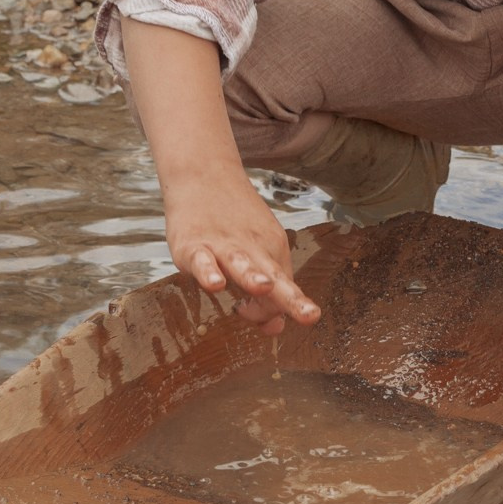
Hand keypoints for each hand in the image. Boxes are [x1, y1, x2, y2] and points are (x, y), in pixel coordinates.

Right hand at [162, 172, 319, 335]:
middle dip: (292, 299)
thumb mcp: (257, 253)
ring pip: (241, 264)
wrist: (204, 174)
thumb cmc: (232, 221)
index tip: (271, 323)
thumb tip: (276, 330)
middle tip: (309, 315)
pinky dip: (208, 272)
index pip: (284, 293)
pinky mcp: (193, 246)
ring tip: (264, 288)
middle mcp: (253, 250)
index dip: (282, 311)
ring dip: (253, 278)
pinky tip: (215, 284)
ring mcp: (222, 247)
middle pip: (275, 277)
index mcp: (272, 254)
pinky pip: (202, 261)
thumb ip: (267, 294)